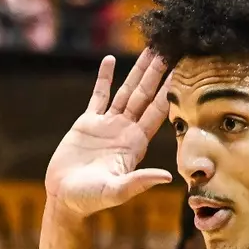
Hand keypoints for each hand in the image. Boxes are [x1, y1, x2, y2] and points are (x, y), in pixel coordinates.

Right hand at [44, 51, 173, 217]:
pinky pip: (98, 95)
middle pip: (145, 95)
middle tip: (170, 49)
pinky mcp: (88, 123)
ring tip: (149, 49)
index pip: (157, 112)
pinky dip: (104, 77)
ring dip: (138, 71)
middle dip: (157, 73)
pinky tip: (110, 60)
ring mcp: (108, 125)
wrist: (66, 198)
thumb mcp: (117, 191)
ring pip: (126, 91)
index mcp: (136, 144)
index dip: (169, 91)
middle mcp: (125, 130)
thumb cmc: (91, 199)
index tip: (183, 72)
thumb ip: (139, 181)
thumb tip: (167, 177)